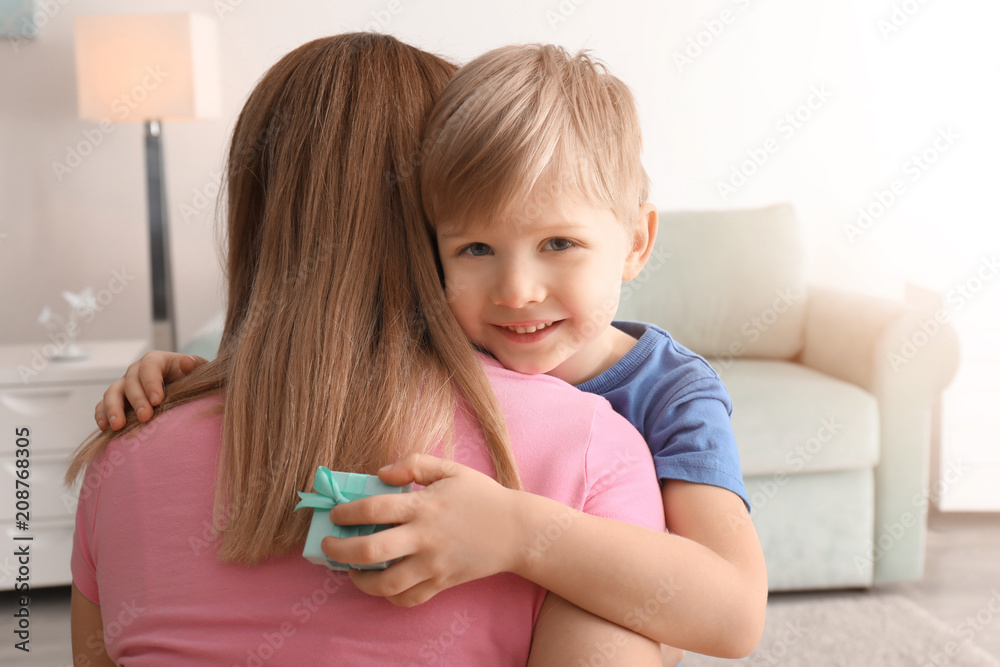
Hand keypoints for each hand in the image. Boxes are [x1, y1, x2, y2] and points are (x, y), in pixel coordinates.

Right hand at [95, 351, 206, 429]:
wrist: (184, 391)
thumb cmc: (192, 380)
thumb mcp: (199, 371)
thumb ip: (195, 366)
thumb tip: (187, 363)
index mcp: (156, 360)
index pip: (149, 366)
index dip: (151, 382)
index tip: (158, 400)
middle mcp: (136, 371)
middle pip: (131, 381)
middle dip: (137, 400)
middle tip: (145, 417)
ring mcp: (124, 385)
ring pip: (112, 393)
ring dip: (113, 409)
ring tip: (118, 425)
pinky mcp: (117, 401)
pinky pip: (102, 406)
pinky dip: (102, 415)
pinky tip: (106, 428)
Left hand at [322, 453, 524, 606]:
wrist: (516, 531)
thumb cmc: (482, 496)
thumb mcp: (451, 469)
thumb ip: (414, 464)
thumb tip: (381, 473)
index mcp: (423, 505)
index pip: (374, 508)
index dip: (347, 512)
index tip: (335, 515)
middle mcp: (424, 537)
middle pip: (370, 550)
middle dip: (340, 551)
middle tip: (328, 548)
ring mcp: (432, 564)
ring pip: (385, 583)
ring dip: (360, 580)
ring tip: (351, 572)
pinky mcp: (442, 583)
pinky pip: (408, 598)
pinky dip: (389, 596)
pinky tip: (382, 583)